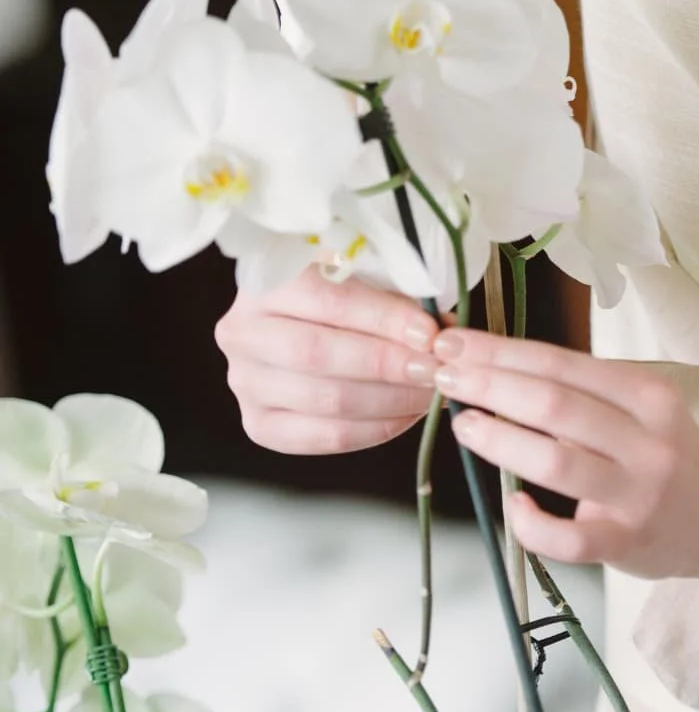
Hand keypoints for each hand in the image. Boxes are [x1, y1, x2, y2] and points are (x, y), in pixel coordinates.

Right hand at [216, 266, 446, 454]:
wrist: (296, 323)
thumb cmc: (338, 290)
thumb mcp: (361, 275)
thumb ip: (394, 295)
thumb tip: (443, 332)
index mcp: (263, 281)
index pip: (327, 301)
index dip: (383, 319)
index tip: (430, 333)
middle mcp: (242, 332)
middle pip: (319, 355)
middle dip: (388, 364)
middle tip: (436, 368)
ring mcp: (245, 382)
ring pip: (325, 400)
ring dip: (390, 399)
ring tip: (431, 392)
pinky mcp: (259, 424)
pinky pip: (323, 437)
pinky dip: (374, 429)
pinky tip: (406, 415)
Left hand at [432, 327, 698, 574]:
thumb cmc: (666, 451)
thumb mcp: (640, 407)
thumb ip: (582, 392)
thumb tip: (492, 367)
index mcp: (647, 395)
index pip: (562, 363)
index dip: (501, 351)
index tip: (454, 343)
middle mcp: (647, 440)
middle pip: (555, 405)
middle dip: (491, 385)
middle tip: (443, 376)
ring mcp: (638, 494)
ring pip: (557, 463)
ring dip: (501, 440)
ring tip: (465, 425)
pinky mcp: (628, 543)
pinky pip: (570, 538)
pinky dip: (533, 523)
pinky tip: (514, 507)